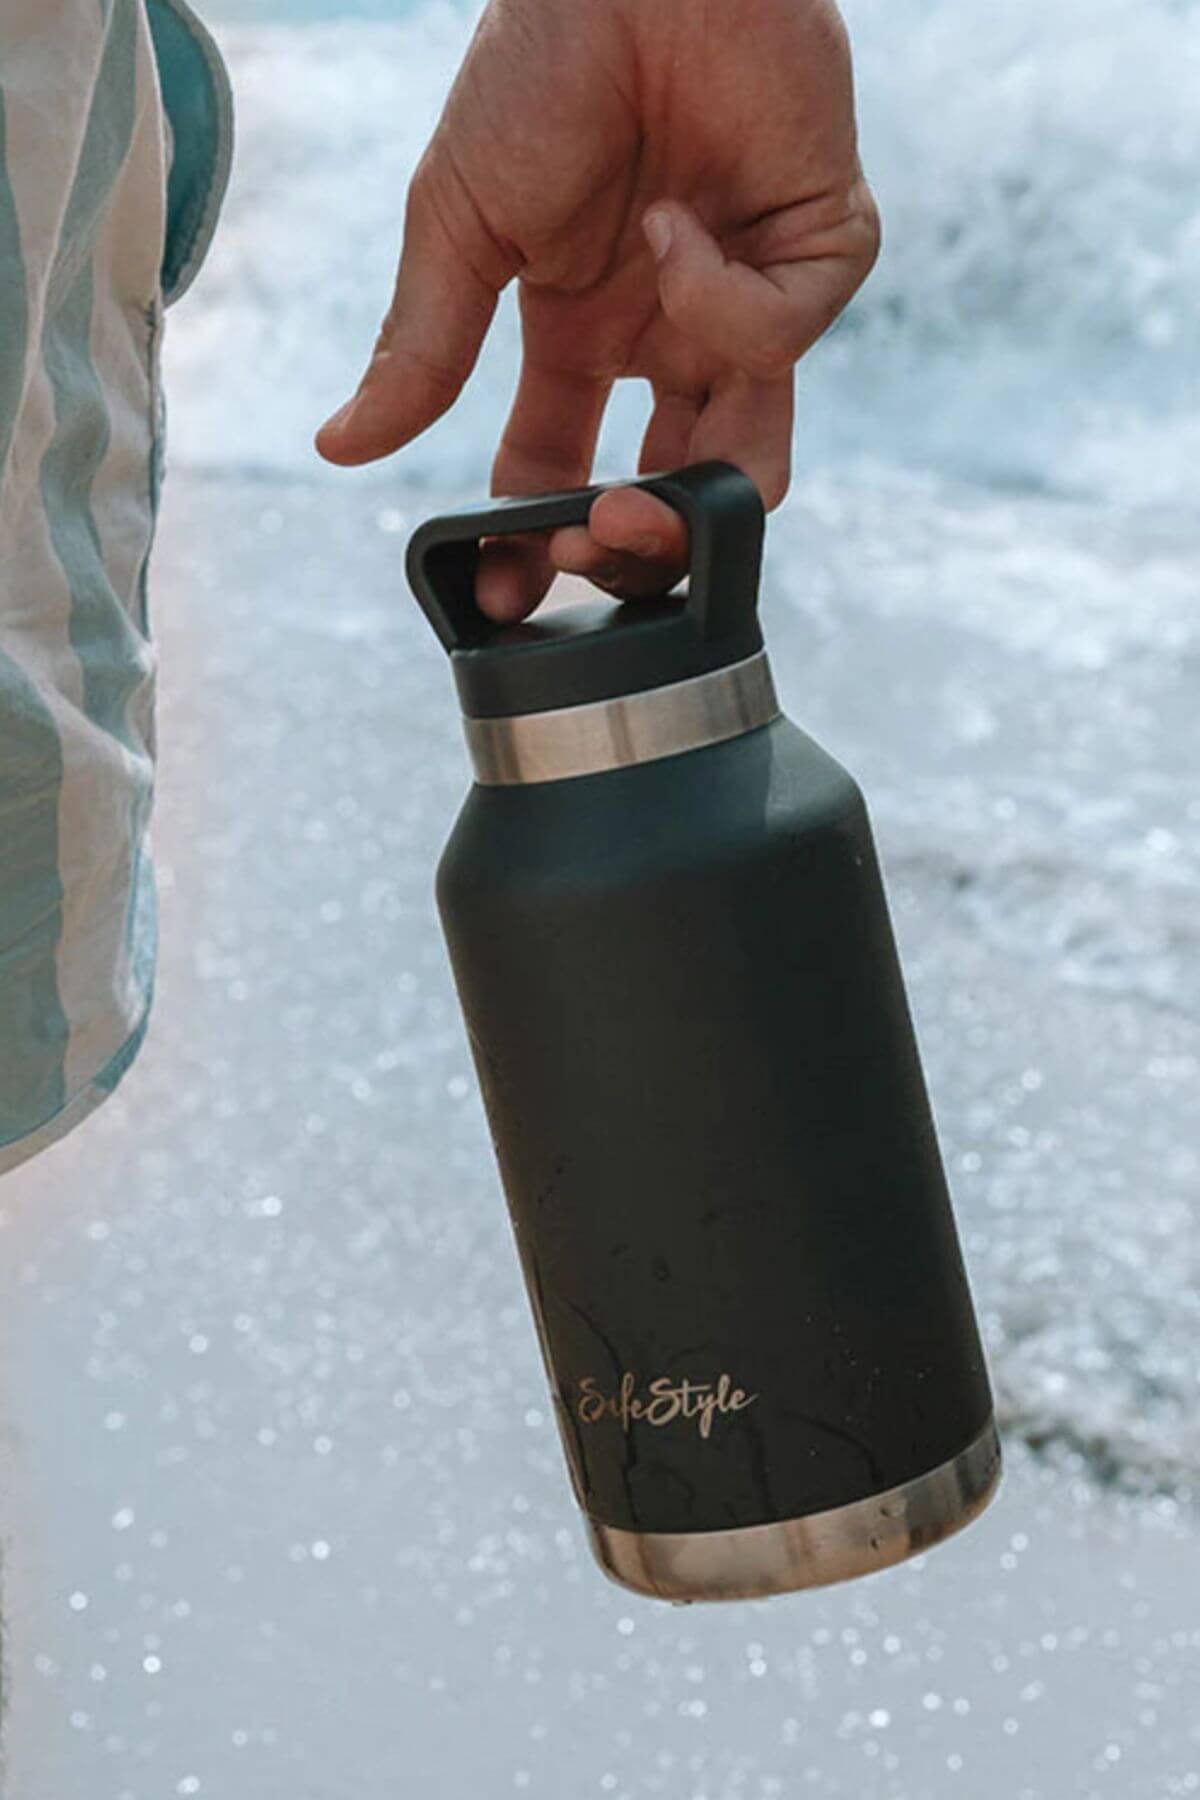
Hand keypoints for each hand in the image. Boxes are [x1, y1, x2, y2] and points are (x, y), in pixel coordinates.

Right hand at [316, 0, 878, 618]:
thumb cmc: (538, 66)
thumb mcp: (456, 222)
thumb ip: (419, 346)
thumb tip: (340, 446)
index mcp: (577, 333)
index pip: (556, 467)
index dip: (534, 540)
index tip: (506, 594)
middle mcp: (664, 334)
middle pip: (669, 487)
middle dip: (635, 541)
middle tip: (593, 542)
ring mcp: (744, 296)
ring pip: (753, 451)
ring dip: (697, 489)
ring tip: (638, 487)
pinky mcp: (818, 248)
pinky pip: (786, 332)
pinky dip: (725, 303)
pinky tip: (676, 225)